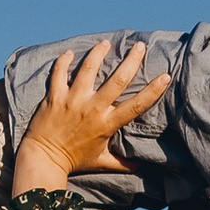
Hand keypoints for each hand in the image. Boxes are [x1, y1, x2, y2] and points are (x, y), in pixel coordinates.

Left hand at [13, 40, 172, 195]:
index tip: (165, 76)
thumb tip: (141, 167)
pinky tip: (71, 53)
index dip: (153, 90)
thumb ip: (122, 163)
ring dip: (99, 52)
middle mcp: (93, 108)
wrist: (44, 159)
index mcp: (107, 124)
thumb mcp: (101, 162)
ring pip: (88, 68)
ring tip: (106, 43)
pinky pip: (60, 72)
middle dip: (132, 60)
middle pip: (118, 79)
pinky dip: (65, 60)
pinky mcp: (55, 96)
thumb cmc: (74, 161)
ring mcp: (73, 100)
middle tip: (140, 46)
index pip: (136, 105)